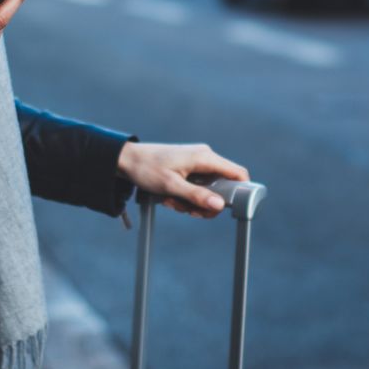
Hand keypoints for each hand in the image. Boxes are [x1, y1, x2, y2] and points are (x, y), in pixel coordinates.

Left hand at [116, 142, 249, 217]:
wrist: (127, 160)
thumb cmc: (147, 169)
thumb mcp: (171, 186)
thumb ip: (196, 196)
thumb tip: (219, 206)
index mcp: (205, 157)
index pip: (238, 173)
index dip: (241, 192)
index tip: (229, 209)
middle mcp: (205, 157)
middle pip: (223, 187)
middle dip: (207, 204)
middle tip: (190, 211)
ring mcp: (197, 162)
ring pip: (209, 189)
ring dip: (193, 202)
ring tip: (174, 202)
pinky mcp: (189, 167)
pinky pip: (197, 186)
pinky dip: (186, 196)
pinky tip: (171, 198)